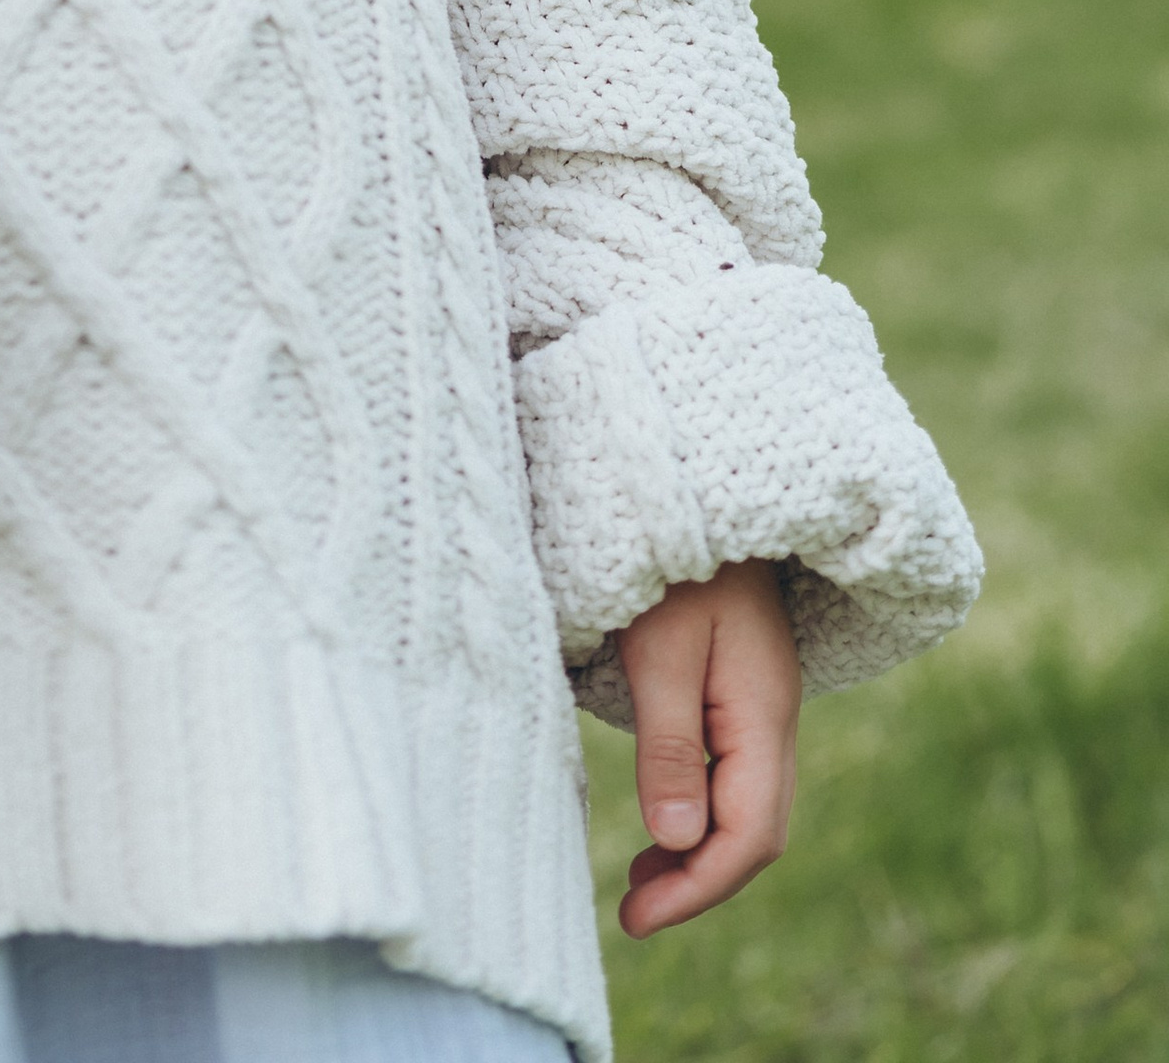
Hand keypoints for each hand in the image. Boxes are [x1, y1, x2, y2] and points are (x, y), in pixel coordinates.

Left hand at [616, 560, 800, 935]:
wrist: (701, 486)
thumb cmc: (672, 560)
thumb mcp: (661, 648)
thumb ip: (671, 744)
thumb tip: (679, 839)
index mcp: (765, 712)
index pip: (748, 833)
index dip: (697, 886)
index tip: (636, 919)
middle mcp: (774, 717)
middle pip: (755, 829)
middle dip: (698, 880)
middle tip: (630, 912)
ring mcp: (762, 704)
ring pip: (747, 805)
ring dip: (699, 850)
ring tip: (640, 882)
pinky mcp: (740, 690)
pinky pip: (734, 773)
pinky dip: (700, 810)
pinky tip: (665, 820)